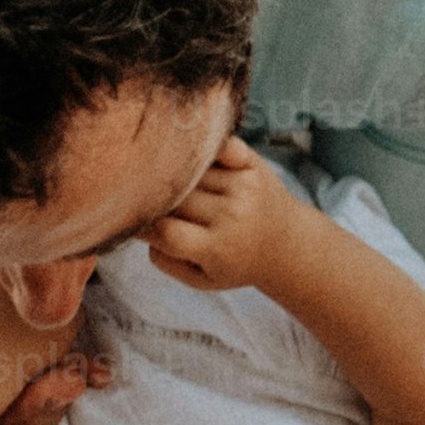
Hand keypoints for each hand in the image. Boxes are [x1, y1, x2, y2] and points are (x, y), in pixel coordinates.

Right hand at [140, 138, 294, 293]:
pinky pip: (215, 146)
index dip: (144, 226)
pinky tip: (193, 160)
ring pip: (189, 172)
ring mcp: (242, 186)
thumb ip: (166, 260)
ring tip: (174, 187)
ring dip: (176, 178)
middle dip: (158, 202)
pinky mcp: (251, 163)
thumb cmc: (234, 263)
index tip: (137, 223)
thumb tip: (142, 226)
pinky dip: (201, 149)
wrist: (287, 245)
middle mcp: (232, 215)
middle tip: (152, 204)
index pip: (167, 231)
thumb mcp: (202, 279)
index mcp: (217, 248)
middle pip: (175, 198)